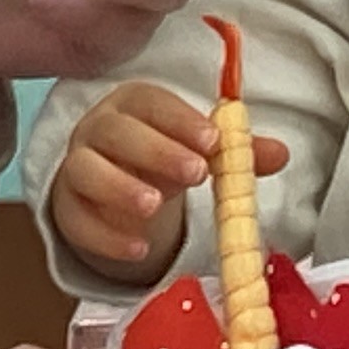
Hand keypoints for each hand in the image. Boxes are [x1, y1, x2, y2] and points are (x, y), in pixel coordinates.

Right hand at [50, 82, 294, 283]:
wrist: (113, 191)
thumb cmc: (161, 159)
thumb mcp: (198, 153)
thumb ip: (237, 153)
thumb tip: (281, 153)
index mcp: (133, 105)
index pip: (149, 101)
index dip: (179, 119)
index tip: (213, 141)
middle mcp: (98, 129)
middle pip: (115, 131)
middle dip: (155, 150)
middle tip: (195, 174)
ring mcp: (77, 168)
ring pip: (85, 171)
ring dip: (120, 188)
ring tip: (155, 207)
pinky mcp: (66, 209)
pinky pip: (76, 220)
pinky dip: (106, 236)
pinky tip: (139, 248)